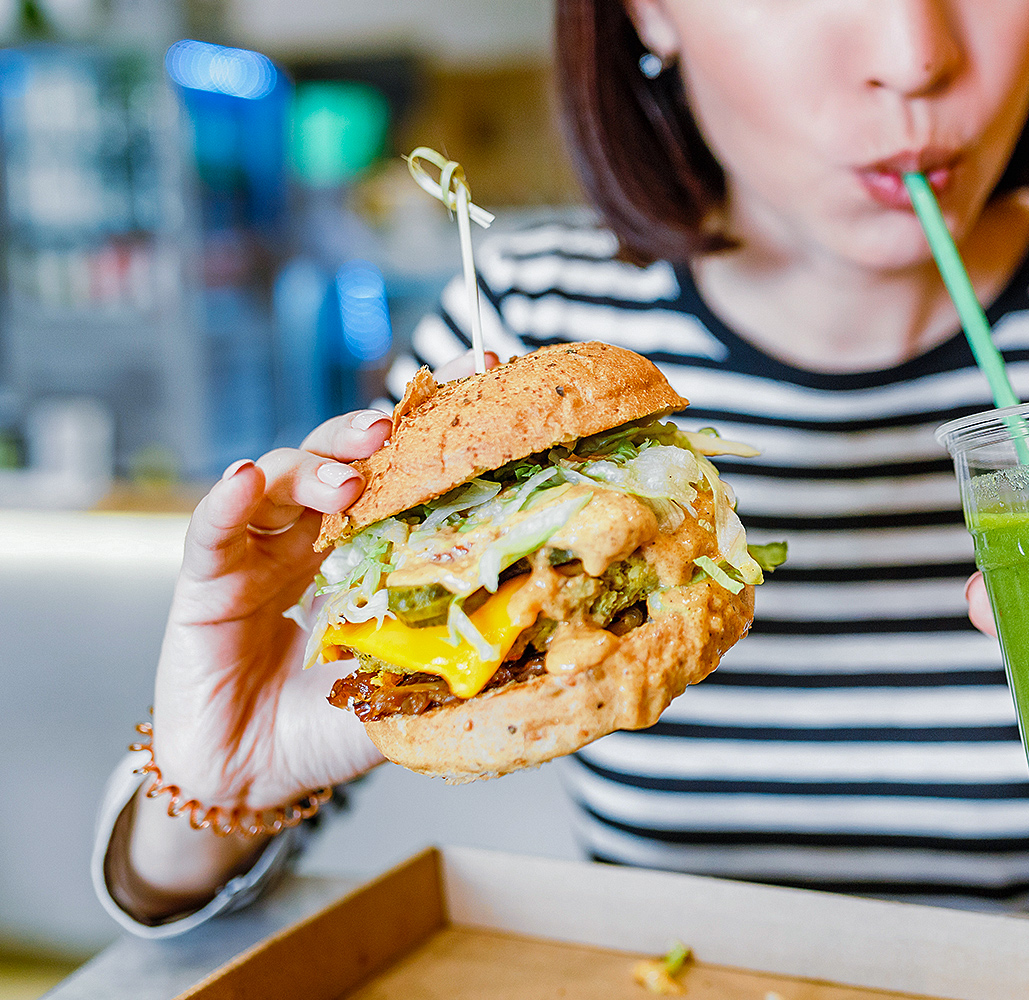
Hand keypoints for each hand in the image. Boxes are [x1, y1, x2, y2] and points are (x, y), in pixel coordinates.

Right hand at [125, 352, 495, 905]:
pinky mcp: (206, 581)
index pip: (407, 471)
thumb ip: (473, 655)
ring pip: (282, 479)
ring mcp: (259, 552)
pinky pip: (213, 531)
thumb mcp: (419, 684)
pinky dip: (227, 501)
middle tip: (398, 426)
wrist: (257, 780)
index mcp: (374, 551)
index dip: (438, 423)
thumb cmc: (336, 726)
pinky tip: (246, 479)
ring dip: (316, 467)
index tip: (485, 368)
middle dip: (370, 434)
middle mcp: (317, 537)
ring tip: (350, 477)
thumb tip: (556, 627)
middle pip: (343, 458)